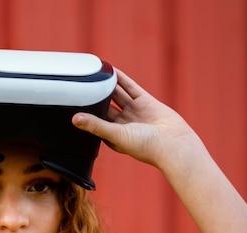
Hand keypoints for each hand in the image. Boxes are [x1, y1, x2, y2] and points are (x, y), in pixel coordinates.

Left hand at [72, 68, 202, 168]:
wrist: (175, 144)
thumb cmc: (146, 147)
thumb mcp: (116, 135)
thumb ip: (95, 125)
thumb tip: (74, 119)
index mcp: (113, 136)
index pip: (94, 121)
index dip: (85, 112)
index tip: (71, 102)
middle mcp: (122, 124)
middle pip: (104, 106)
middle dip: (93, 97)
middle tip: (79, 84)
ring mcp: (134, 112)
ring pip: (116, 95)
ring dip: (106, 85)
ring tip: (93, 74)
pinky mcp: (145, 102)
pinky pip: (130, 87)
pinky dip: (121, 79)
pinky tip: (111, 70)